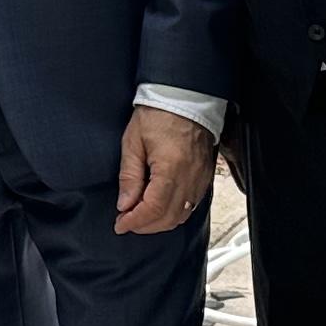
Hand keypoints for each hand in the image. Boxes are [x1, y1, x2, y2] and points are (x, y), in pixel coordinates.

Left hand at [115, 105, 213, 235]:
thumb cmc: (158, 115)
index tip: (120, 224)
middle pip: (168, 218)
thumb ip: (129, 177)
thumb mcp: (133, 142)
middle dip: (145, 226)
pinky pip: (191, 205)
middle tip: (127, 221)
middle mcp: (189, 178)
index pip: (153, 208)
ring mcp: (200, 179)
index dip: (135, 221)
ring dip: (160, 222)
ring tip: (141, 216)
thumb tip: (125, 204)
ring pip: (181, 215)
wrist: (185, 99)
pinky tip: (160, 208)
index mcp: (171, 169)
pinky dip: (174, 213)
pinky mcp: (205, 177)